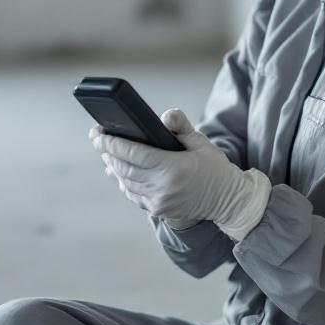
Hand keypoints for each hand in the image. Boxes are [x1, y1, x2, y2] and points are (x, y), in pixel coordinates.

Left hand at [88, 108, 270, 240]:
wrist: (227, 200)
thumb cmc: (214, 168)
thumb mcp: (201, 142)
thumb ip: (181, 127)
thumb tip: (165, 115)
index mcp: (173, 169)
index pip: (134, 154)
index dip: (113, 144)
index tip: (99, 134)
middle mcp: (163, 187)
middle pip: (124, 168)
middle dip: (107, 152)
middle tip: (97, 138)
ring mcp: (159, 201)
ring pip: (125, 182)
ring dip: (113, 167)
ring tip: (105, 152)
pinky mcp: (158, 210)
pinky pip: (133, 194)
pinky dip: (123, 181)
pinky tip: (117, 171)